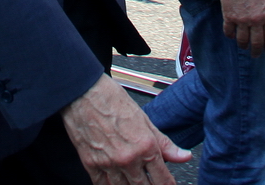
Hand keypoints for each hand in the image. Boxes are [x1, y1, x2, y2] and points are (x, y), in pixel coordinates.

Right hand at [61, 74, 190, 183]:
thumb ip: (164, 142)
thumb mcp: (143, 118)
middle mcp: (128, 159)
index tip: (167, 184)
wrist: (80, 90)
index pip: (164, 181)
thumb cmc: (110, 98)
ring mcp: (109, 163)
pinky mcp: (90, 163)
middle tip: (148, 180)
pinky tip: (114, 182)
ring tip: (132, 181)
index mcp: (145, 147)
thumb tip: (184, 156)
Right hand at [219, 0, 264, 55]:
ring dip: (243, 45)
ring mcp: (242, 19)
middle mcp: (256, 20)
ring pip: (243, 39)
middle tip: (255, 55)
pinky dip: (230, 35)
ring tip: (243, 47)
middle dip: (257, 51)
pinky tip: (231, 36)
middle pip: (257, 42)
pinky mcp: (229, 16)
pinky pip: (229, 30)